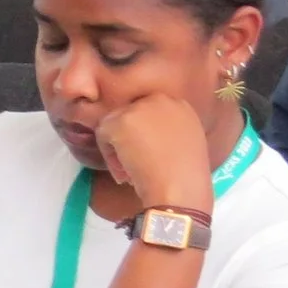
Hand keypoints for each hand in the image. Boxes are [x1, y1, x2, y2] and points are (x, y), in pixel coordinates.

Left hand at [93, 95, 216, 209]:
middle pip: (129, 116)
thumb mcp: (183, 144)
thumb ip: (164, 132)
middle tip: (136, 166)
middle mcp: (160, 99)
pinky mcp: (121, 120)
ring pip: (113, 125)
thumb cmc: (185, 177)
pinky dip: (109, 157)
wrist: (181, 188)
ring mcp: (139, 108)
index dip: (143, 136)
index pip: (147, 113)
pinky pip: (102, 135)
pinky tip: (125, 172)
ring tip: (130, 173)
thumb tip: (139, 136)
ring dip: (118, 149)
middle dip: (129, 141)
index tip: (147, 156)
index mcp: (179, 105)